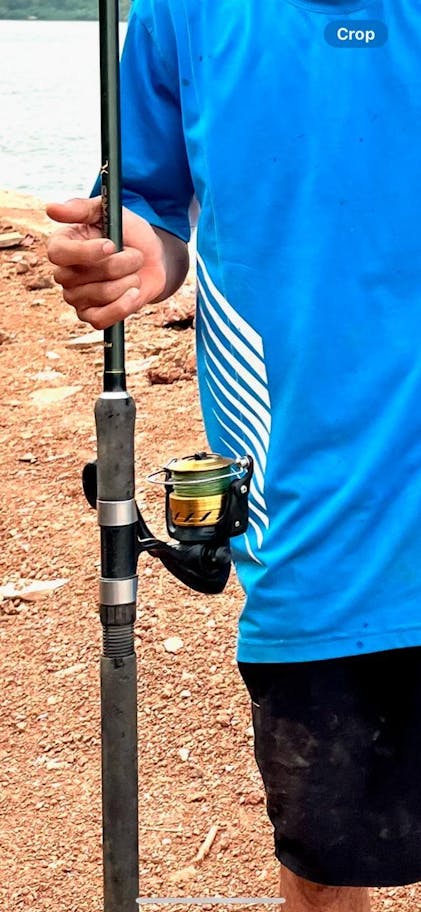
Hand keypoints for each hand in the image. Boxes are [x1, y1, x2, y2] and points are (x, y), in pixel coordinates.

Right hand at [46, 197, 166, 328]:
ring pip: (101, 295)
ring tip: (134, 272)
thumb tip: (51, 209)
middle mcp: (64, 274)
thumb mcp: (108, 212)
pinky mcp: (91, 316)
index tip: (110, 245)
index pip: (57, 254)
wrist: (151, 259)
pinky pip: (100, 320)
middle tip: (135, 255)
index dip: (85, 252)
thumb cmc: (127, 233)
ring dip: (128, 281)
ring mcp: (76, 298)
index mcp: (62, 245)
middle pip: (86, 275)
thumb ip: (81, 208)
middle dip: (120, 264)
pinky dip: (122, 306)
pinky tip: (134, 293)